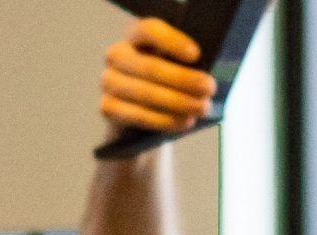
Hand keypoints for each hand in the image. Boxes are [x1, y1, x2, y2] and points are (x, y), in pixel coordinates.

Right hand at [100, 15, 215, 143]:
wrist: (146, 119)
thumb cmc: (168, 88)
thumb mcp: (176, 70)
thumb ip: (185, 65)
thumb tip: (205, 74)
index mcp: (135, 37)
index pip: (149, 30)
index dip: (172, 42)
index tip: (196, 55)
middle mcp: (117, 55)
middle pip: (151, 66)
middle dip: (184, 80)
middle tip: (209, 89)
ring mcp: (109, 81)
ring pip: (146, 93)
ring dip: (179, 102)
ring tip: (202, 108)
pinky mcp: (107, 107)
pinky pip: (138, 116)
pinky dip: (165, 121)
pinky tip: (184, 122)